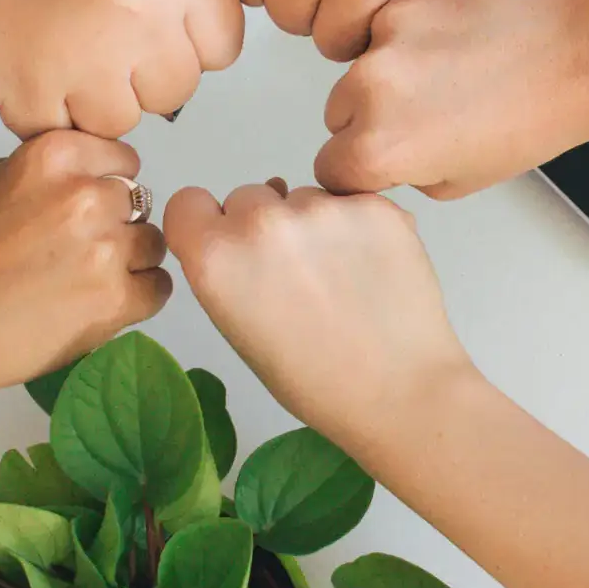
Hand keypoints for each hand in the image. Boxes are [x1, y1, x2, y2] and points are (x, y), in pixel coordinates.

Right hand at [0, 0, 244, 137]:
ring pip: (122, 121)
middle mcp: (133, 14)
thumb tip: (202, 52)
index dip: (192, 42)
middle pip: (176, 90)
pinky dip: (45, 110)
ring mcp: (80, 59)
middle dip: (144, 75)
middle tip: (100, 39)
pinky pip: (63, 133)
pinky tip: (29, 62)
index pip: (223, 44)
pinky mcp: (28, 92)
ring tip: (60, 49)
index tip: (160, 31)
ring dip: (94, 99)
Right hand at [0, 131, 171, 397]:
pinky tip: (101, 304)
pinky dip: (138, 298)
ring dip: (131, 262)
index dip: (109, 187)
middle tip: (80, 253)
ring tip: (88, 282)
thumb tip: (93, 175)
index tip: (88, 211)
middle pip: (141, 204)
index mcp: (56, 156)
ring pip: (154, 245)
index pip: (124, 160)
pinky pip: (158, 288)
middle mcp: (87, 195)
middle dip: (118, 226)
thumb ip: (51, 170)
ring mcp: (105, 248)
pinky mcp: (116, 299)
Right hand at [164, 181, 472, 441]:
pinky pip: (350, 200)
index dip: (209, 224)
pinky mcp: (374, 204)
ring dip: (314, 224)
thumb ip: (227, 271)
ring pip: (303, 196)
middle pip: (248, 196)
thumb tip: (243, 230)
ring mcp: (321, 207)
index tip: (231, 247)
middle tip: (297, 275)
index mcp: (216, 257)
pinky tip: (373, 268)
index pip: (189, 203)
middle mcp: (261, 221)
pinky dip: (358, 224)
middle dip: (264, 226)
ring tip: (343, 278)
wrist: (399, 391)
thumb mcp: (239, 330)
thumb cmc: (313, 380)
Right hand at [317, 0, 588, 197]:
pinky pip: (387, 17)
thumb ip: (400, 172)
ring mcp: (386, 31)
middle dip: (369, 115)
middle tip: (427, 111)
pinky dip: (410, 28)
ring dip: (388, 67)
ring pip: (359, 60)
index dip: (358, 167)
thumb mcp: (457, 182)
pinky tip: (453, 37)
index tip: (381, 158)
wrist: (576, 55)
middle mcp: (370, 87)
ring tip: (448, 69)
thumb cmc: (532, 120)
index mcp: (379, 147)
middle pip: (338, 110)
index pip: (330, 166)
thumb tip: (376, 156)